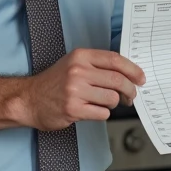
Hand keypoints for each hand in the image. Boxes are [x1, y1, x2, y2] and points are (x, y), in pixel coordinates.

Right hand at [17, 49, 145, 130]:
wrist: (29, 99)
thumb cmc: (54, 83)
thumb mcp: (74, 64)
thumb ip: (97, 66)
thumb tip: (127, 74)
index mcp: (80, 56)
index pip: (115, 60)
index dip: (132, 70)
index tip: (140, 78)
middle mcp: (78, 71)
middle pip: (117, 80)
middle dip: (129, 90)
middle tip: (131, 96)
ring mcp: (75, 90)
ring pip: (112, 98)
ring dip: (113, 103)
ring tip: (102, 103)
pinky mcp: (73, 109)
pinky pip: (102, 113)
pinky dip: (101, 114)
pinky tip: (90, 110)